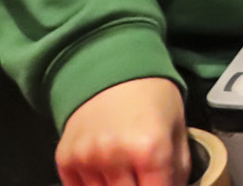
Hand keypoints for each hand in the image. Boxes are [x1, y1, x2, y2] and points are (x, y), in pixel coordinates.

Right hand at [56, 77, 184, 185]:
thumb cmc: (152, 98)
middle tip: (143, 174)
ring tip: (124, 167)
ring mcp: (86, 158)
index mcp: (149, 148)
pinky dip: (92, 184)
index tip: (158, 181)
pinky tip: (103, 168)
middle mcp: (113, 156)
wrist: (114, 68)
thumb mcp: (177, 129)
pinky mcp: (65, 158)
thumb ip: (178, 170)